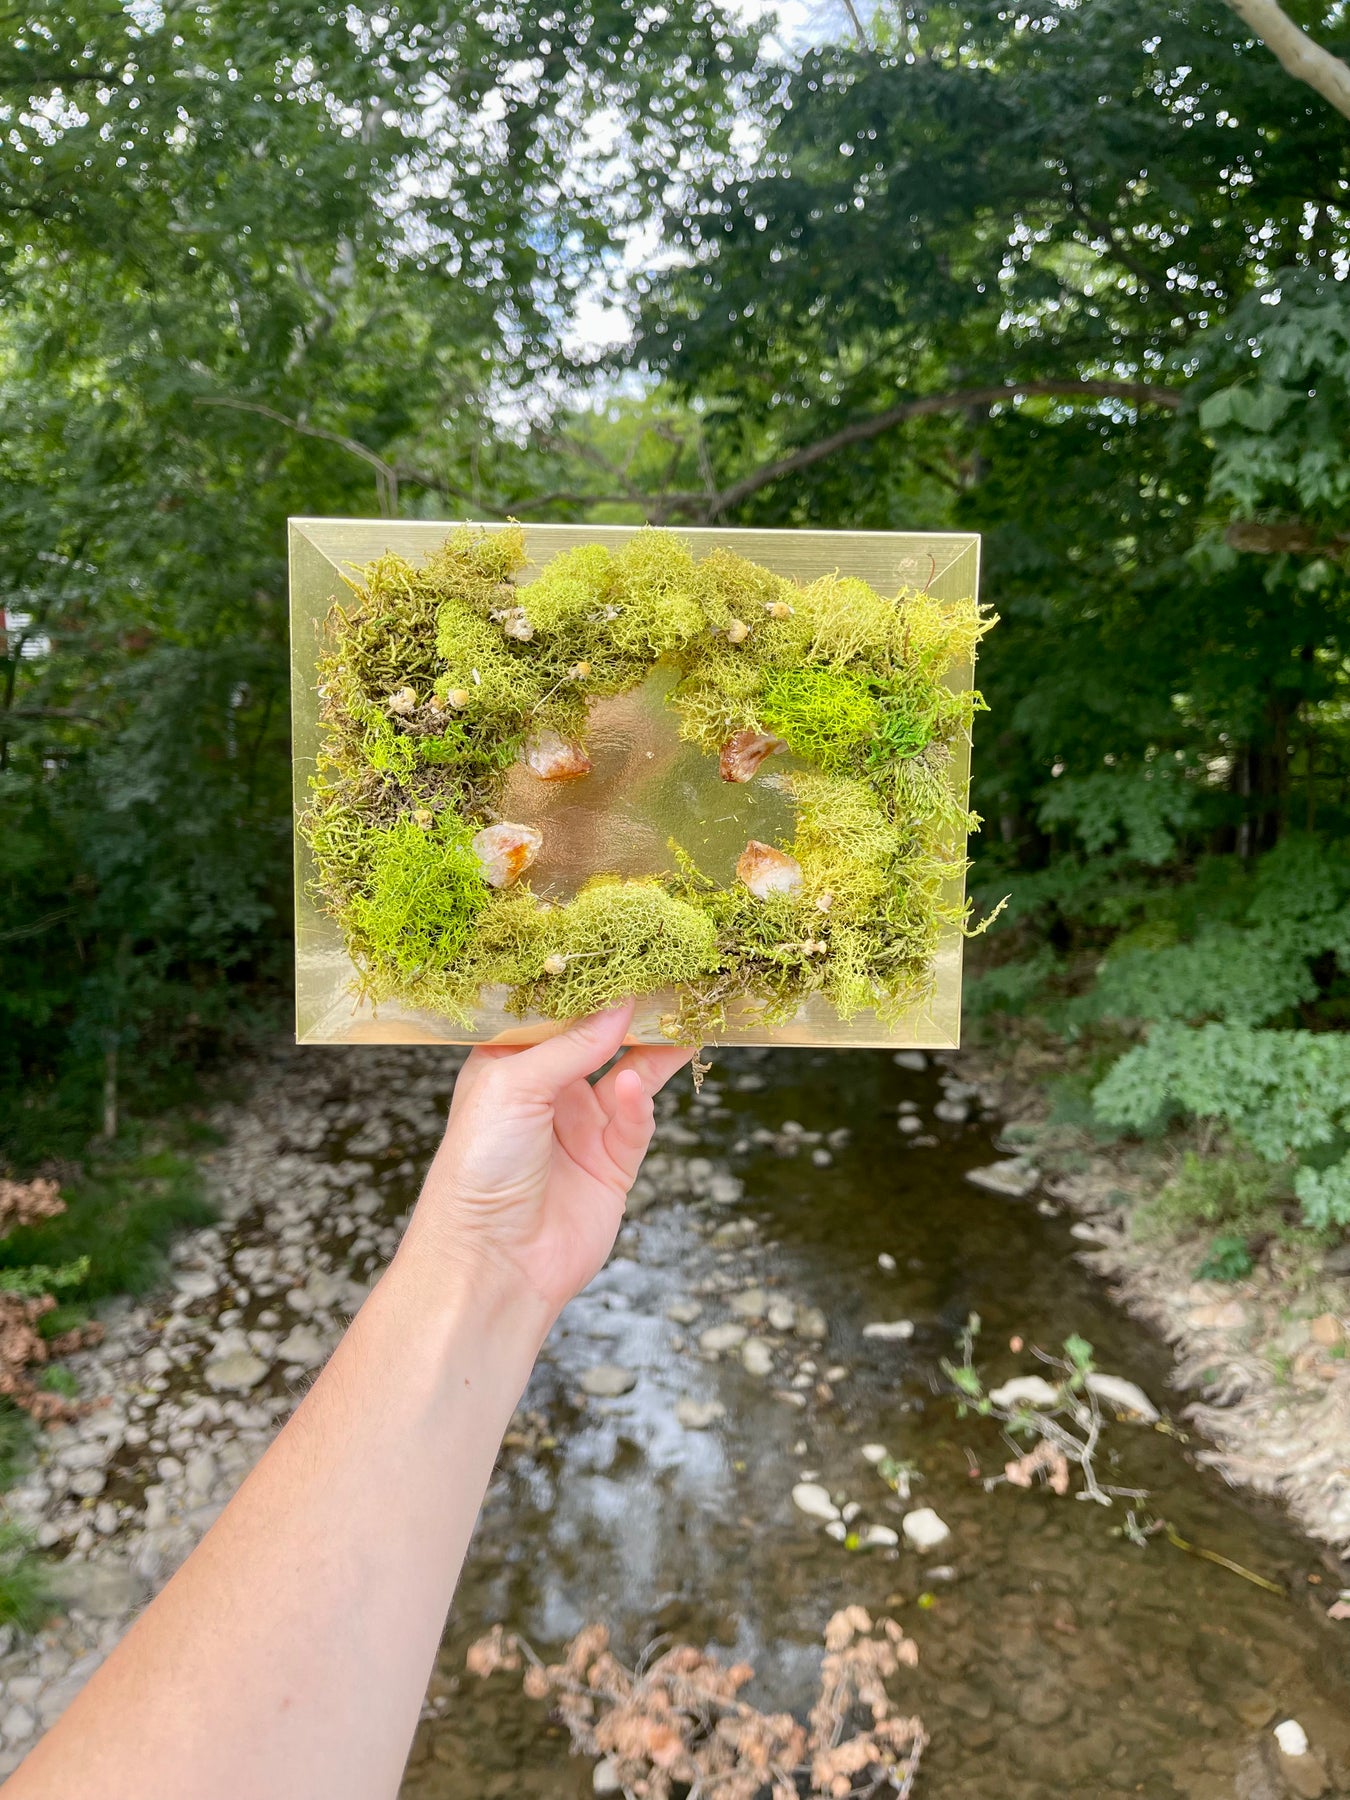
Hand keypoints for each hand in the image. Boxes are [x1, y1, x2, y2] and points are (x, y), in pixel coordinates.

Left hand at [403, 1001, 693, 1315]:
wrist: (492, 1264)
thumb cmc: (477, 1170)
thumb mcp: (513, 1087)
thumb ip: (570, 1044)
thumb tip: (620, 1002)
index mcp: (509, 1064)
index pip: (554, 1011)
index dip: (585, 983)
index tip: (623, 949)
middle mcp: (546, 1091)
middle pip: (599, 1038)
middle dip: (631, 1011)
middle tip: (669, 977)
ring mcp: (581, 1128)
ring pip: (629, 1074)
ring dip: (653, 1049)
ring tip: (682, 1017)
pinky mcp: (612, 1165)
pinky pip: (636, 1122)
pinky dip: (640, 1103)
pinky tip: (633, 1090)